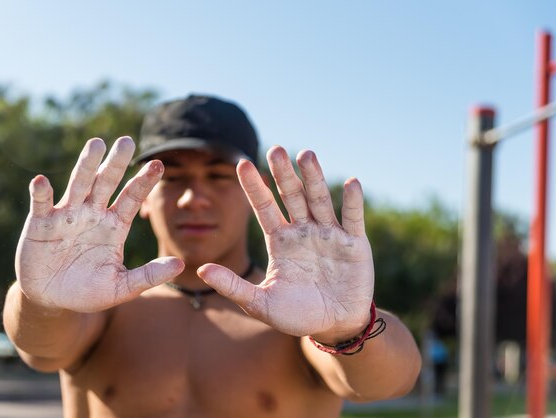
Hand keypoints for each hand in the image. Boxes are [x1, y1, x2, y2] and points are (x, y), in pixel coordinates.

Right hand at [15, 137, 183, 312]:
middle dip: (116, 163)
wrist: (52, 300)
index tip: (159, 164)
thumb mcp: (121, 287)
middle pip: (107, 182)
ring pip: (78, 184)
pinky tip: (41, 182)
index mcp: (114, 225)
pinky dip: (41, 193)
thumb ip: (148, 276)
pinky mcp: (40, 223)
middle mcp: (93, 213)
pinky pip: (42, 204)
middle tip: (127, 141)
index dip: (144, 182)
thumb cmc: (89, 292)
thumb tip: (179, 265)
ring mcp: (67, 215)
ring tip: (96, 144)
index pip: (132, 198)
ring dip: (86, 165)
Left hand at [198, 146, 373, 341]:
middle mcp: (303, 231)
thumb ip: (233, 286)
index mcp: (280, 241)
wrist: (334, 326)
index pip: (264, 208)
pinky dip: (352, 202)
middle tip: (275, 150)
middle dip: (283, 174)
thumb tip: (200, 270)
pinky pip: (353, 219)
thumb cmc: (295, 314)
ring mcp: (329, 234)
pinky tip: (350, 183)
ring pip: (319, 200)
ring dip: (314, 178)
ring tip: (306, 154)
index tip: (241, 164)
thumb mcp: (260, 303)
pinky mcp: (354, 244)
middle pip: (291, 197)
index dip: (254, 187)